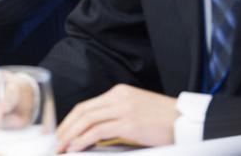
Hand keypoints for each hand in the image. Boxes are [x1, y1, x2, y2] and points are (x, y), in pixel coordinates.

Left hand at [56, 84, 178, 152]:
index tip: (61, 133)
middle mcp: (118, 97)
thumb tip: (94, 134)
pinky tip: (75, 148)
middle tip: (55, 143)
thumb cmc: (163, 120)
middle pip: (82, 111)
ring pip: (87, 119)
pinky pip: (98, 131)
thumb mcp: (136, 111)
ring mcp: (123, 109)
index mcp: (119, 92)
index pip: (86, 105)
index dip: (70, 120)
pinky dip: (83, 139)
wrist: (185, 120)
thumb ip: (116, 116)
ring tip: (61, 148)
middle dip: (66, 128)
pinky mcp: (129, 123)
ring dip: (70, 135)